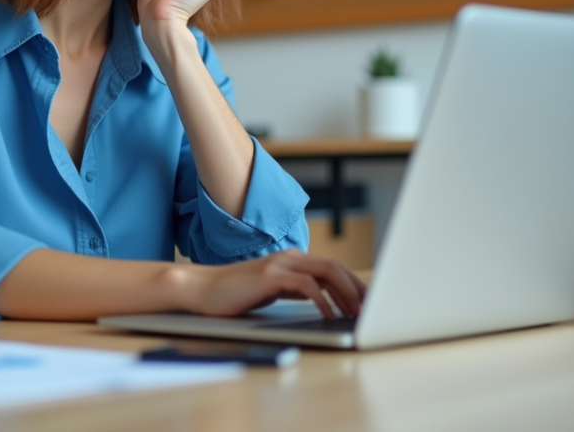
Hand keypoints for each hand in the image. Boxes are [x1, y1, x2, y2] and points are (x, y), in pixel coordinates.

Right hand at [183, 249, 366, 318]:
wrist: (201, 289)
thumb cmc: (235, 294)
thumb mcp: (273, 291)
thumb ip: (296, 290)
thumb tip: (325, 301)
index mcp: (292, 261)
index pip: (333, 268)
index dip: (355, 284)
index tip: (369, 304)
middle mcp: (289, 258)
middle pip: (336, 267)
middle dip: (358, 288)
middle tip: (372, 310)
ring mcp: (279, 264)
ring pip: (326, 271)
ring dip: (346, 293)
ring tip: (356, 314)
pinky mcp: (270, 276)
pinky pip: (306, 285)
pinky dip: (323, 300)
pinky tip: (329, 315)